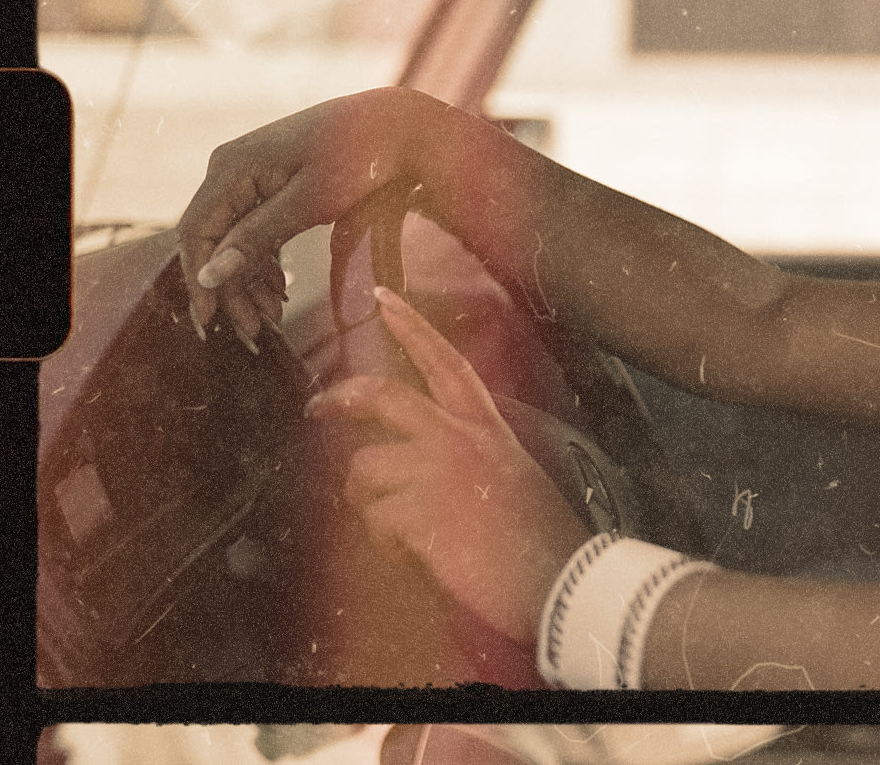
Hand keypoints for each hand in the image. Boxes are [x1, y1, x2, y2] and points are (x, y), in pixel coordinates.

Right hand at [175, 87, 442, 348]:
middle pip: (212, 239)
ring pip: (233, 238)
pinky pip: (253, 228)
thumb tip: (210, 274)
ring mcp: (249, 174)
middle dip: (228, 289)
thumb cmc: (357, 157)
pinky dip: (263, 261)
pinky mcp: (270, 183)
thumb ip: (257, 237)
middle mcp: (230, 168)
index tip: (210, 323)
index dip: (198, 280)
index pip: (195, 232)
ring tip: (271, 320)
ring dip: (247, 281)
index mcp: (231, 167)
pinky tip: (278, 292)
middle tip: (252, 335)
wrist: (397, 125)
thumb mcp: (309, 203)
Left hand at [307, 286, 594, 642]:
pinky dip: (385, 543)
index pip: (447, 363)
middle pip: (384, 395)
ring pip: (365, 468)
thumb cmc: (542, 540)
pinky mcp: (420, 510)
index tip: (384, 299)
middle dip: (342, 397)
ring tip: (397, 533)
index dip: (413, 328)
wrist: (561, 579)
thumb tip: (422, 469)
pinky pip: (374, 519)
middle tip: (319, 406)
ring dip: (367, 503)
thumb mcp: (513, 478)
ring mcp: (437, 471)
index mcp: (487, 429)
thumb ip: (472, 459)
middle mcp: (460, 438)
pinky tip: (417, 556)